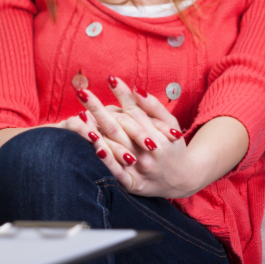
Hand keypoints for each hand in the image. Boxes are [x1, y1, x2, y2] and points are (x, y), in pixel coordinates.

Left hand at [76, 79, 194, 197]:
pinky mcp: (134, 184)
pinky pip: (117, 173)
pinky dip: (107, 161)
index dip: (121, 95)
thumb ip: (154, 107)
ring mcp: (141, 170)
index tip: (108, 79)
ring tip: (79, 117)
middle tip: (82, 93)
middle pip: (119, 126)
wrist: (185, 181)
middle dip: (98, 109)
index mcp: (159, 136)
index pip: (134, 112)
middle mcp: (149, 152)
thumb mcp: (171, 123)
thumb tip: (135, 89)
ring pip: (115, 148)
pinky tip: (95, 148)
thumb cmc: (175, 147)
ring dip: (96, 132)